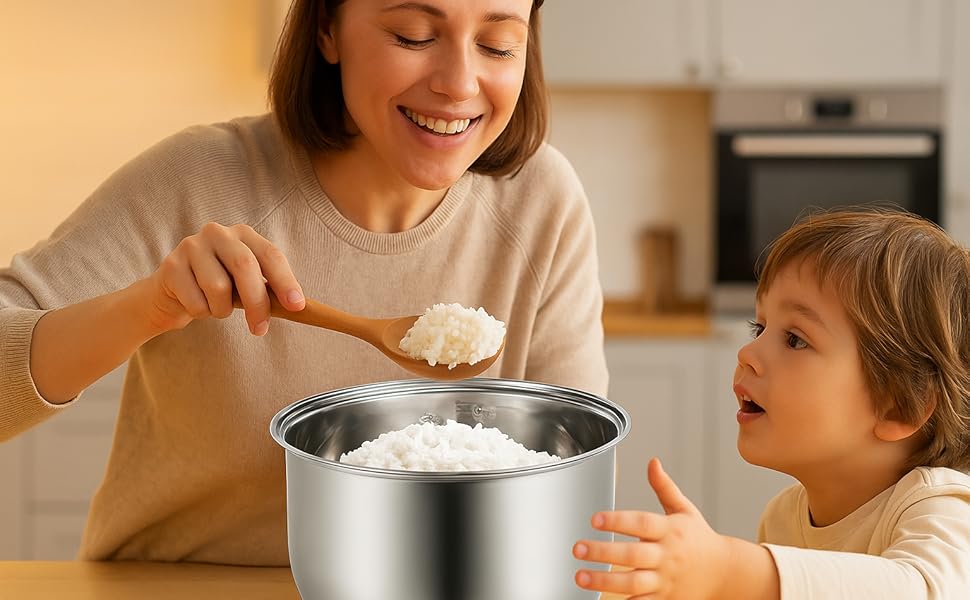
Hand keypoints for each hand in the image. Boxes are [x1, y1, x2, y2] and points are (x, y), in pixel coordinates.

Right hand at [140, 222, 304, 335]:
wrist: (172, 292)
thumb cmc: (218, 288)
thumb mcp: (246, 284)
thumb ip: (268, 290)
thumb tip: (297, 307)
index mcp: (243, 234)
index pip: (271, 255)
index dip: (285, 280)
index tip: (297, 306)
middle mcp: (218, 233)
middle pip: (245, 267)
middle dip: (257, 302)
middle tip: (260, 329)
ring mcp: (191, 246)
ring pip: (218, 288)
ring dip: (222, 310)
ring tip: (216, 307)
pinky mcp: (170, 265)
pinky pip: (196, 302)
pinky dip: (201, 312)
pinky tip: (196, 304)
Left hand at [572, 458, 729, 598]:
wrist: (725, 572)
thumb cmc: (700, 539)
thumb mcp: (685, 509)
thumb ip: (664, 487)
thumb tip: (652, 462)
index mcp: (670, 530)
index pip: (641, 522)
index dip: (617, 521)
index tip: (595, 519)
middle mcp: (666, 555)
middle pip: (632, 554)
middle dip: (603, 552)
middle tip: (578, 548)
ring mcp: (665, 579)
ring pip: (633, 582)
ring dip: (604, 580)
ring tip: (581, 576)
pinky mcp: (665, 598)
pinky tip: (600, 599)